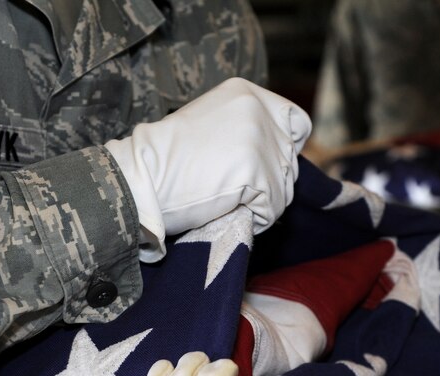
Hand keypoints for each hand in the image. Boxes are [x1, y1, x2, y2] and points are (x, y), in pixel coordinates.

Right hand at [105, 78, 311, 261]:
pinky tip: (227, 208)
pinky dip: (255, 218)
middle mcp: (258, 111)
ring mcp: (259, 141)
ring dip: (260, 203)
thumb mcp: (212, 124)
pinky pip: (273, 208)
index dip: (284, 151)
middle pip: (290, 161)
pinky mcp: (257, 173)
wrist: (142, 177)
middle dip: (268, 183)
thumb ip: (246, 129)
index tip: (262, 169)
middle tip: (230, 188)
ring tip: (226, 198)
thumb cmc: (168, 160)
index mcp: (247, 94)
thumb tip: (282, 152)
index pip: (296, 124)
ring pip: (284, 188)